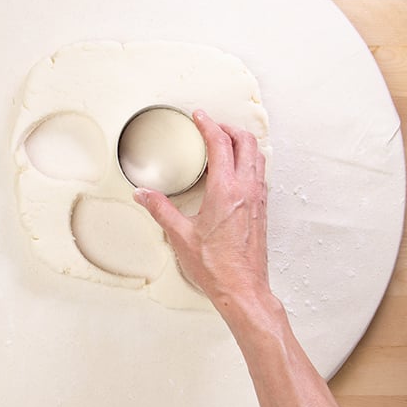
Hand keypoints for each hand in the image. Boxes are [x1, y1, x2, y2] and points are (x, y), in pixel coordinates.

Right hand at [133, 109, 270, 316]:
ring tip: (225, 142)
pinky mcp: (262, 210)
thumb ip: (160, 209)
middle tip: (212, 126)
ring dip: (242, 142)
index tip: (199, 116)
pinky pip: (259, 173)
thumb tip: (143, 194)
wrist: (243, 289)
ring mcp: (258, 199)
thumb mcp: (181, 236)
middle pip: (246, 142)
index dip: (209, 125)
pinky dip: (249, 160)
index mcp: (226, 191)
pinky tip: (235, 170)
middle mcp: (247, 190)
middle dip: (228, 128)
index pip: (220, 144)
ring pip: (258, 156)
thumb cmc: (217, 267)